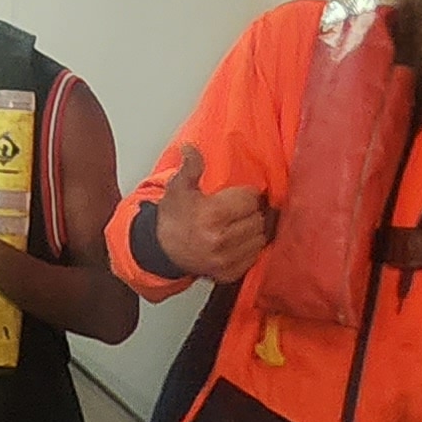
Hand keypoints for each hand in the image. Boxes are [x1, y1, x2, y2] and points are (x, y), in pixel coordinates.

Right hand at [154, 144, 274, 282]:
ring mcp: (226, 259)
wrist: (161, 250)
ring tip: (238, 224)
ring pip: (260, 237)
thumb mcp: (178, 188)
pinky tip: (237, 240)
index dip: (245, 194)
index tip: (237, 196)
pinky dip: (250, 247)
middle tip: (237, 210)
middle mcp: (221, 240)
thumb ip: (190, 167)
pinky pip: (254, 256)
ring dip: (253, 229)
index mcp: (212, 215)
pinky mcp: (230, 273)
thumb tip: (190, 148)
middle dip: (251, 211)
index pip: (250, 199)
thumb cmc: (173, 218)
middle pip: (258, 218)